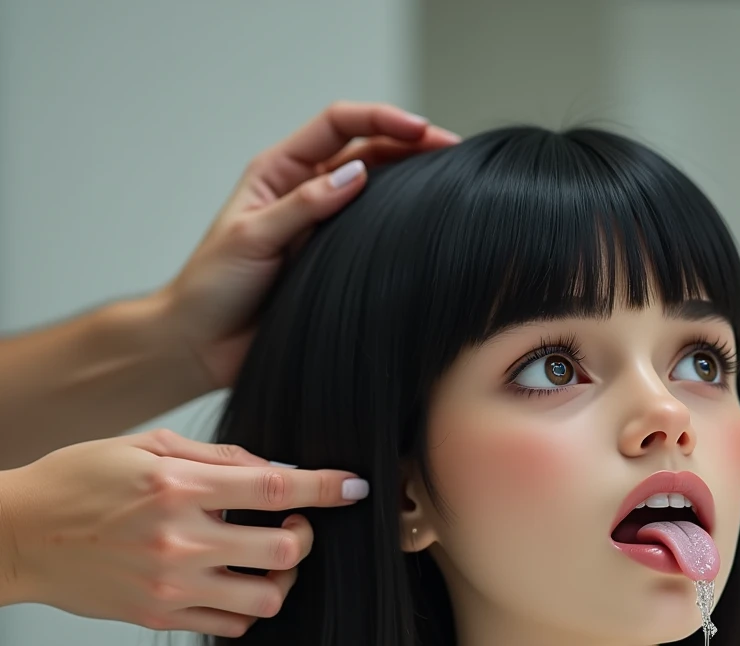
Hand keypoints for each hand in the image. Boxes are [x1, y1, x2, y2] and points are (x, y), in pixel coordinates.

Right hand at [0, 428, 368, 635]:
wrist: (16, 535)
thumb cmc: (80, 480)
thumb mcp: (146, 445)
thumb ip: (219, 457)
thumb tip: (279, 472)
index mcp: (178, 489)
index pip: (276, 490)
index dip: (327, 488)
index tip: (356, 487)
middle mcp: (180, 541)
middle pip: (284, 553)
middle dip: (306, 538)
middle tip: (294, 526)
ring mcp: (170, 586)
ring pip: (267, 599)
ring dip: (282, 577)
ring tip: (266, 558)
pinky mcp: (159, 617)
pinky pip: (233, 624)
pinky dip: (249, 603)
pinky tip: (236, 579)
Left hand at [157, 101, 460, 391]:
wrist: (201, 345)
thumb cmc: (212, 288)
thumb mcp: (251, 238)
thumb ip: (302, 206)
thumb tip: (356, 174)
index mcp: (280, 173)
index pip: (337, 126)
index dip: (380, 119)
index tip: (420, 130)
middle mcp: (306, 195)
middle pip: (367, 152)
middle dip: (410, 144)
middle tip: (452, 151)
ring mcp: (323, 231)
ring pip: (377, 194)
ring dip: (411, 183)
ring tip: (450, 183)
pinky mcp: (334, 266)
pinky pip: (374, 239)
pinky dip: (400, 230)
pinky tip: (426, 230)